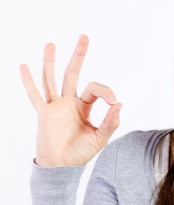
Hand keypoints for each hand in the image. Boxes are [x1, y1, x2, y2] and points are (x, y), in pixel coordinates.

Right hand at [20, 35, 121, 165]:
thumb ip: (110, 122)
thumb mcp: (100, 138)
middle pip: (74, 73)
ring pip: (52, 79)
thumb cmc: (80, 154)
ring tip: (51, 44)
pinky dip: (29, 82)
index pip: (95, 89)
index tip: (113, 102)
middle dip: (79, 56)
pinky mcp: (44, 113)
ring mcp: (56, 107)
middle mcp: (69, 103)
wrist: (62, 167)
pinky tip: (24, 67)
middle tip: (84, 36)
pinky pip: (35, 95)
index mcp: (84, 107)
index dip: (106, 91)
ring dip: (51, 62)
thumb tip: (119, 104)